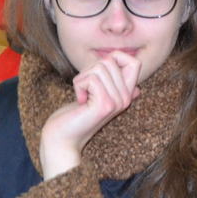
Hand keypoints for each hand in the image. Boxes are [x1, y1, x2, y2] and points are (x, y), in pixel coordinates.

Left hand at [39, 53, 142, 178]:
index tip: (98, 73)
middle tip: (83, 89)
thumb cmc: (74, 115)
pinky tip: (79, 100)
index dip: (116, 58)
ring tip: (81, 95)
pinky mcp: (105, 105)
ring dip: (82, 78)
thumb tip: (132, 71)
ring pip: (101, 67)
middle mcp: (126, 98)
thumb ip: (112, 82)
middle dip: (89, 70)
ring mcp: (117, 102)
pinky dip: (79, 85)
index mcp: (127, 94)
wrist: (62, 139)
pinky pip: (92, 79)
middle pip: (111, 61)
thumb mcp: (96, 94)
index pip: (134, 62)